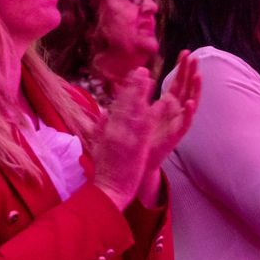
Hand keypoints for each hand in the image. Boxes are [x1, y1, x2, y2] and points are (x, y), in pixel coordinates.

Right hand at [91, 68, 157, 209]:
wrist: (110, 189)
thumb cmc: (103, 170)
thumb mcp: (97, 145)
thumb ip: (101, 127)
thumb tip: (104, 112)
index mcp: (108, 130)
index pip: (118, 105)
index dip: (126, 90)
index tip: (131, 77)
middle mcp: (118, 131)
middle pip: (128, 104)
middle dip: (135, 87)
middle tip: (142, 71)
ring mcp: (129, 139)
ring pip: (138, 111)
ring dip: (145, 95)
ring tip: (151, 80)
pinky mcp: (139, 147)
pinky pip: (147, 127)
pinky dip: (154, 114)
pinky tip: (162, 102)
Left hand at [141, 51, 200, 173]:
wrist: (142, 156)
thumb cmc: (144, 132)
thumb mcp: (143, 108)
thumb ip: (144, 92)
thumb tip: (143, 74)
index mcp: (169, 102)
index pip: (178, 81)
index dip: (182, 67)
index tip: (185, 52)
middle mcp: (177, 109)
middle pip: (186, 87)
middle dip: (190, 72)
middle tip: (194, 57)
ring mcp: (179, 120)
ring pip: (191, 101)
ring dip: (195, 89)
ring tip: (198, 75)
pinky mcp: (178, 133)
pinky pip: (185, 122)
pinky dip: (189, 112)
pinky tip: (191, 102)